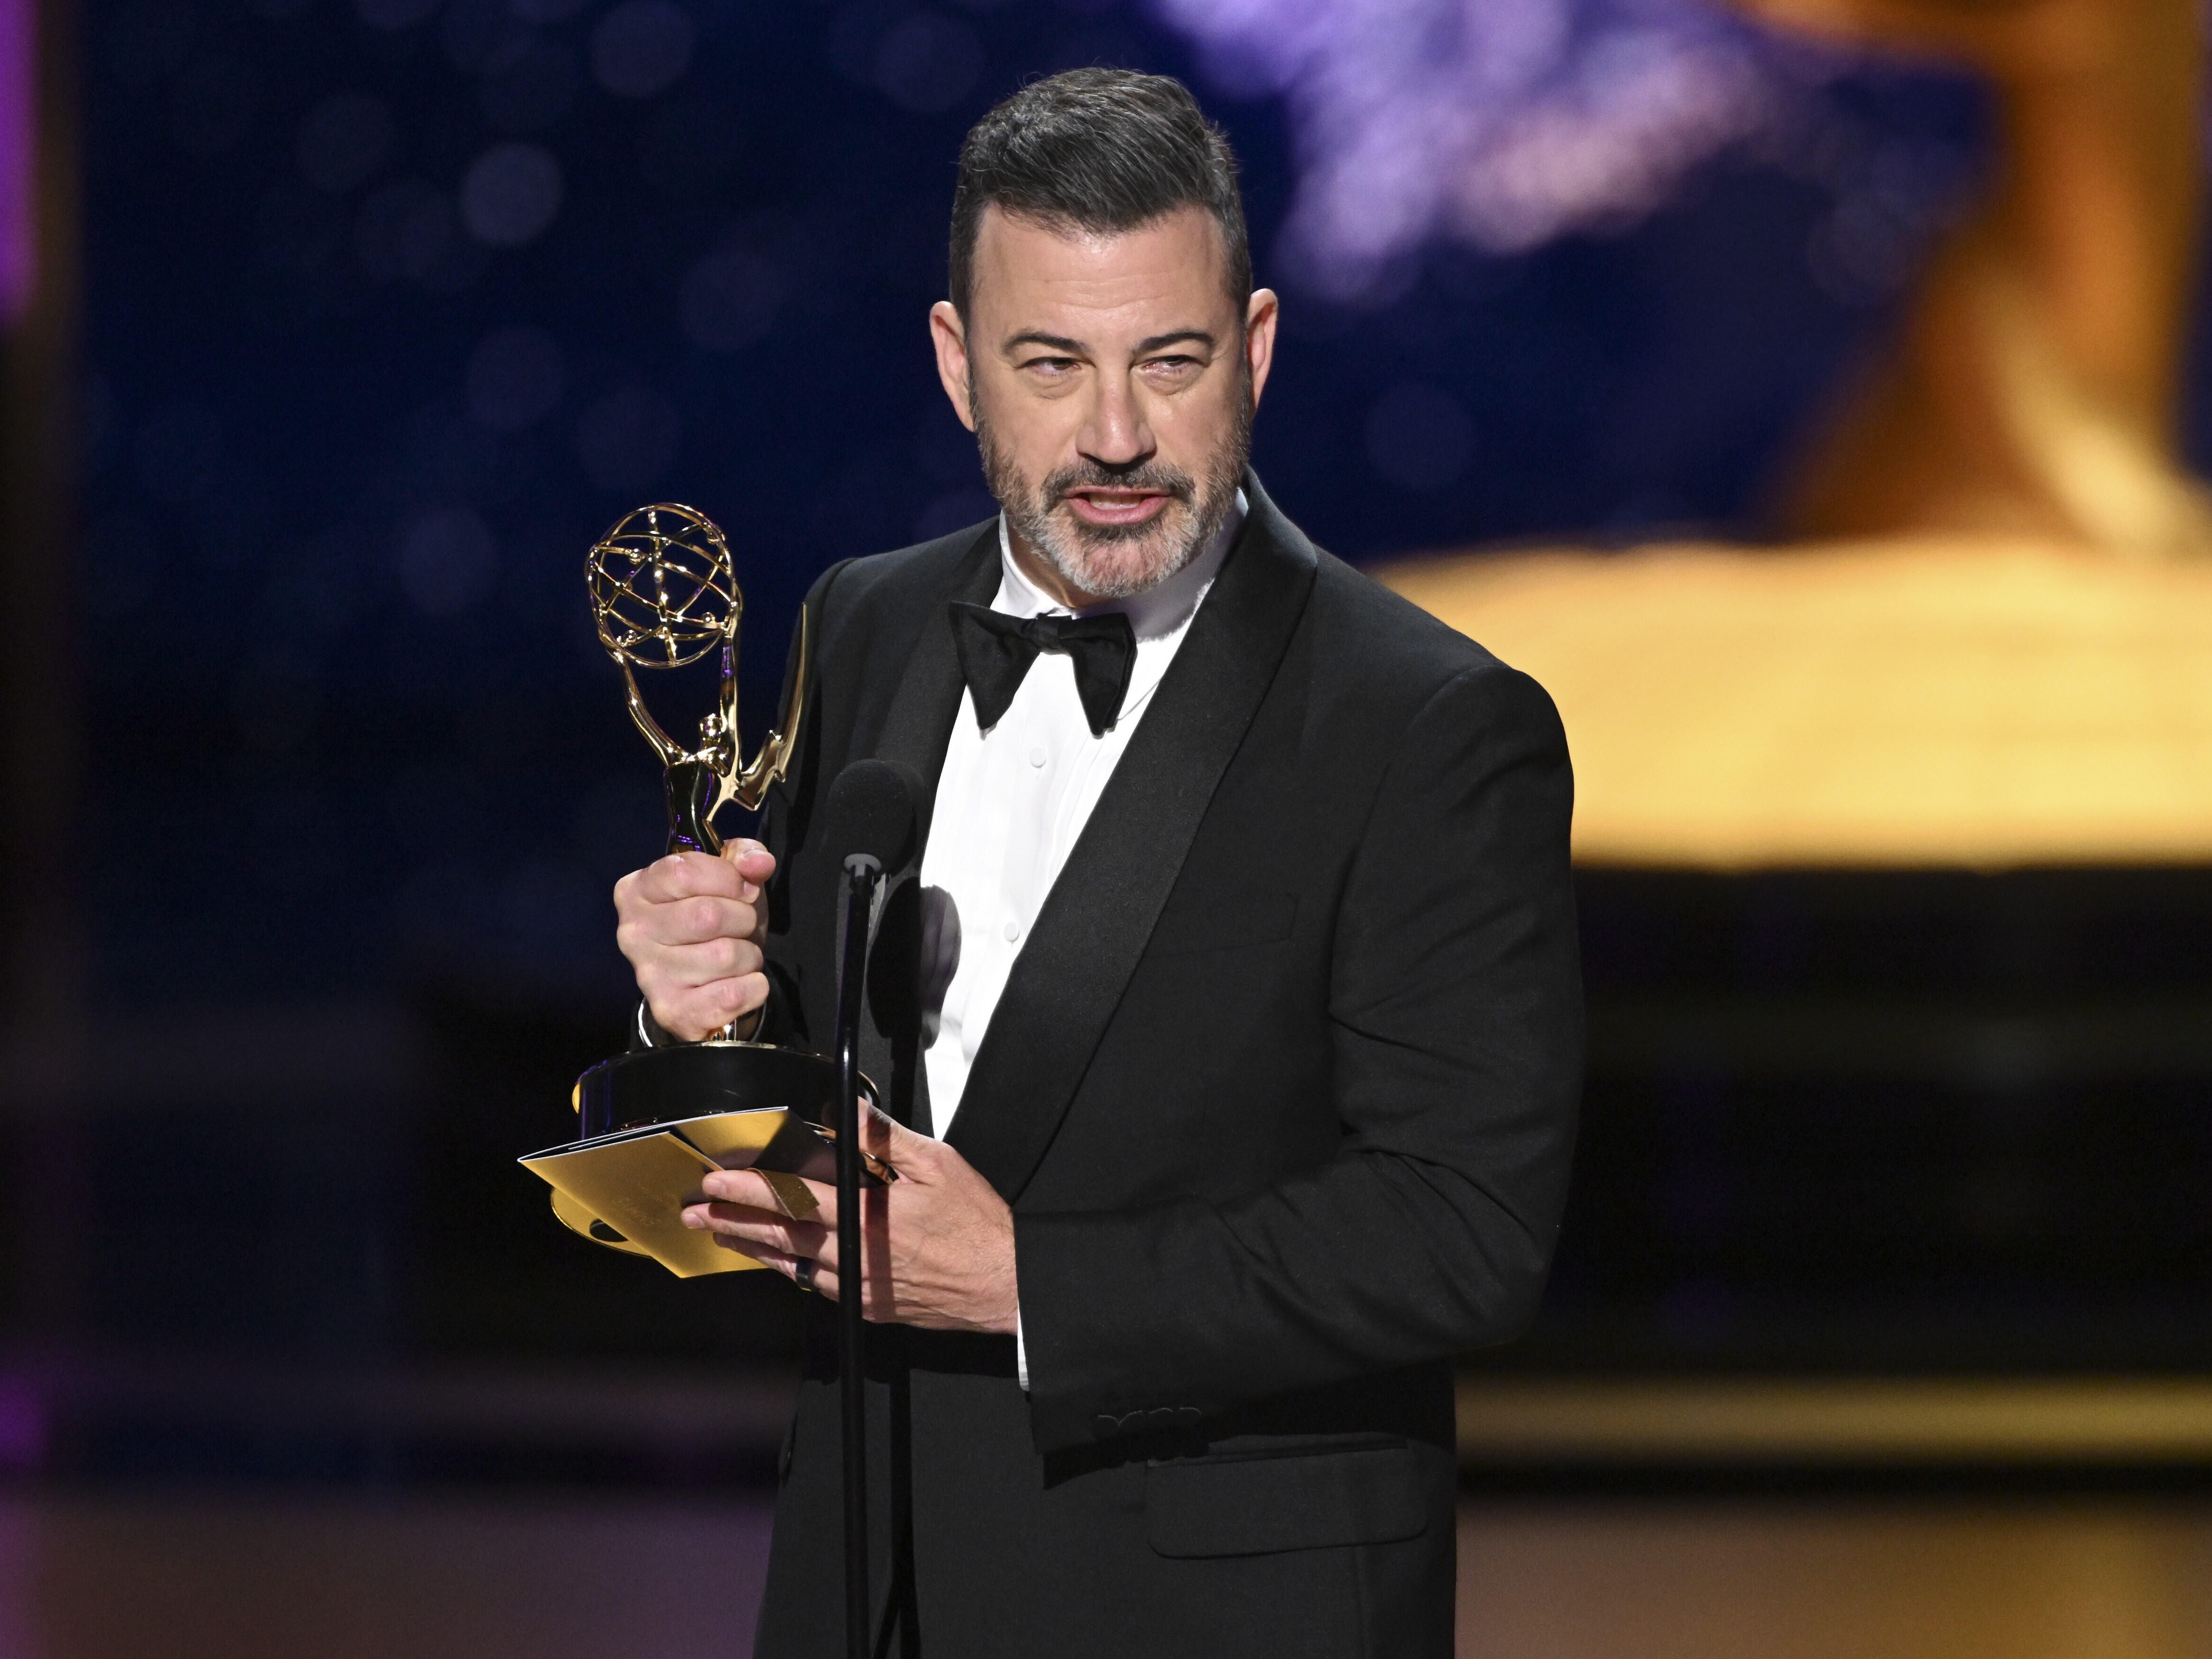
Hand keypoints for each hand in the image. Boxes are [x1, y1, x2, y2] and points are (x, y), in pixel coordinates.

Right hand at [612, 840, 774, 1041]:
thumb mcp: (729, 879)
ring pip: (725, 956)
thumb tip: (759, 863)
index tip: (742, 890)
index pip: (684, 872)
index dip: (728, 879)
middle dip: (743, 919)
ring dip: (749, 956)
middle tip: (741, 927)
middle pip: (708, 916)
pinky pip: (732, 995)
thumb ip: (744, 857)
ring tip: (737, 957)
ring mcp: (648, 976)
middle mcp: (632, 933)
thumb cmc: (718, 922)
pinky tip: (740, 984)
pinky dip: (753, 987)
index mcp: (637, 890)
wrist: (710, 985)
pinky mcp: (672, 1012)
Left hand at [681, 1106, 1018, 1334]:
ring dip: (755, 1250)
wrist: (1005, 1283)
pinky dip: (793, 1273)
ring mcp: (860, 1288)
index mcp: (868, 1217)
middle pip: (781, 1237)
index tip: (718, 1182)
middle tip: (696, 1215)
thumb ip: (887, 1139)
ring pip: (794, 1268)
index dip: (750, 1190)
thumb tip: (850, 1113)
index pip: (794, 1200)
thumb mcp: (939, 1165)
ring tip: (721, 1238)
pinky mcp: (870, 1308)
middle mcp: (855, 1257)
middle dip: (733, 1224)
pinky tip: (779, 1263)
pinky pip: (820, 1289)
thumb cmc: (978, 1224)